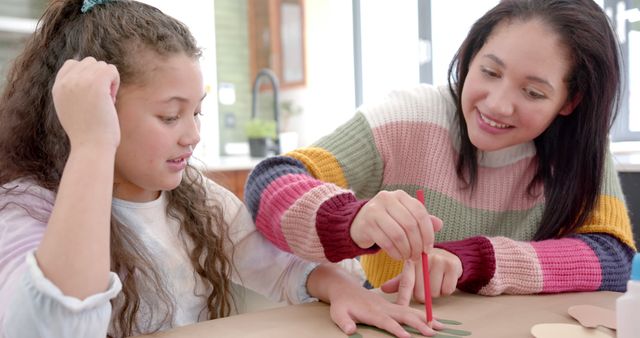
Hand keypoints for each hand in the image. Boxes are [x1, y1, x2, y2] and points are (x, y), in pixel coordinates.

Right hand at [52, 57, 120, 149]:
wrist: (91, 147)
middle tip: (100, 100)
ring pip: (102, 65)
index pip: (72, 64)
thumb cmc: (88, 134)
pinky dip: (115, 82)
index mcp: (57, 88)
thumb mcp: (73, 109)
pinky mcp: (96, 83)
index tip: (92, 95)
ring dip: (108, 82)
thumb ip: (74, 91)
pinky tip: (111, 100)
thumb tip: (89, 73)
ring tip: (105, 102)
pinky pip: (112, 70)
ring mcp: (80, 81)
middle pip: (89, 62)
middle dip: (99, 78)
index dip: (87, 76)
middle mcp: (66, 82)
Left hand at [327, 276, 444, 336]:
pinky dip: (422, 315)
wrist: (345, 288)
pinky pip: (409, 310)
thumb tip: (350, 330)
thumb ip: (344, 322)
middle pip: (404, 315)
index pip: (386, 322)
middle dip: (419, 324)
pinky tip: (432, 320)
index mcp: (371, 312)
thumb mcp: (337, 313)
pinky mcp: (392, 306)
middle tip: (432, 333)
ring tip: (440, 326)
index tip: (408, 337)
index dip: (397, 330)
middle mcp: (383, 308)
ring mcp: (389, 306)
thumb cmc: (341, 303)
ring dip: (425, 318)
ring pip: (410, 311)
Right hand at [350, 190, 442, 260]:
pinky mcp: (367, 225)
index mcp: (400, 195)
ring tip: (408, 257)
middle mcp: (387, 198)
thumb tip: (440, 224)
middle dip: (417, 244)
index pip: (420, 212)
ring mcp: (375, 211)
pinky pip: (386, 243)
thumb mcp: (404, 217)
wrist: (358, 223)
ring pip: (398, 235)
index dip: (428, 232)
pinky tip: (398, 256)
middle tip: (418, 256)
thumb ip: (421, 220)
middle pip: (410, 225)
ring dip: (406, 250)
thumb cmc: (387, 221)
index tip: (429, 248)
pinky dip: (395, 253)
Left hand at [381, 248, 462, 303]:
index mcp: (411, 260)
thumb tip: (383, 289)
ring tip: (436, 280)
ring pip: (434, 293)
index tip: (400, 308)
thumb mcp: (412, 272)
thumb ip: (399, 281)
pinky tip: (445, 280)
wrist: (447, 255)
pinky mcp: (452, 265)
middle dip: (423, 295)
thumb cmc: (426, 266)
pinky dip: (446, 290)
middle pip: (421, 293)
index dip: (403, 297)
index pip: (406, 283)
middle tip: (426, 286)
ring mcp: (439, 260)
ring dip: (435, 293)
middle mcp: (424, 259)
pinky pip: (447, 290)